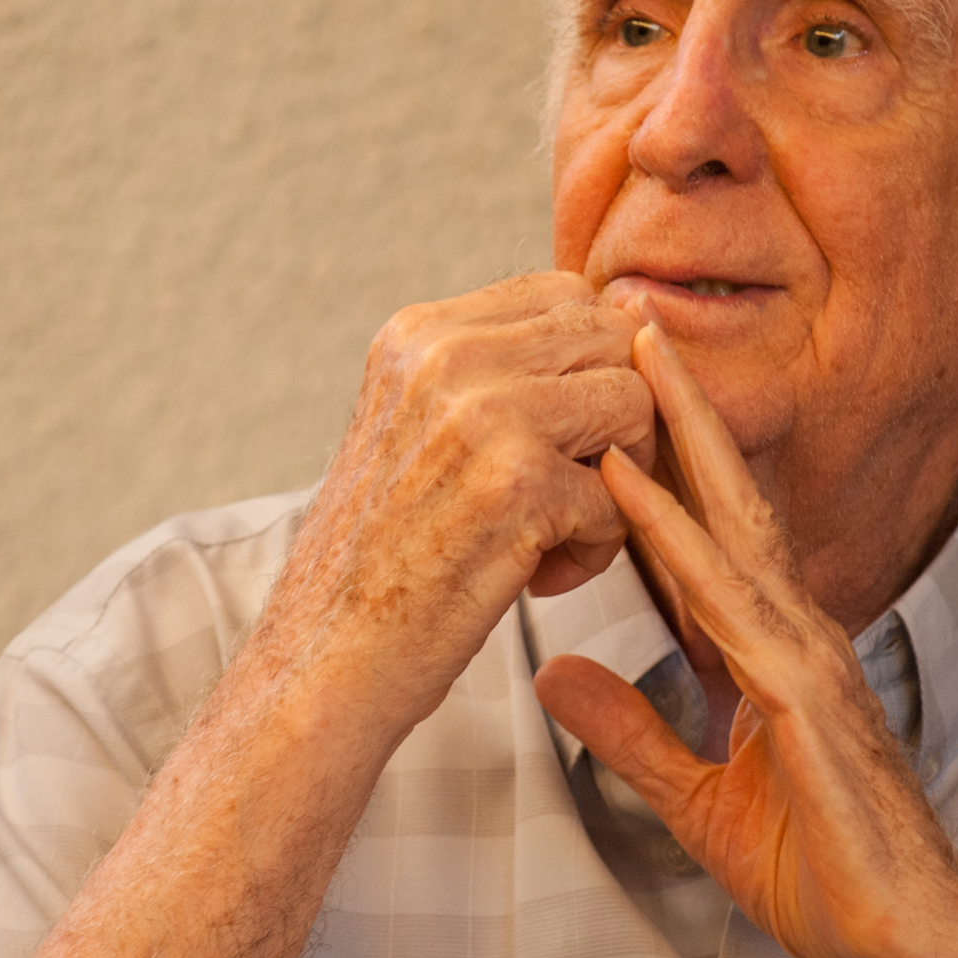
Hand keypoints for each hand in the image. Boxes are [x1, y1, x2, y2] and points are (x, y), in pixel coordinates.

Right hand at [267, 271, 657, 732]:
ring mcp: (482, 415)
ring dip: (621, 481)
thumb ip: (499, 370)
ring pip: (633, 406)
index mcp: (420, 333)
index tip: (560, 439)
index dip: (591, 370)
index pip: (567, 296)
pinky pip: (622, 498)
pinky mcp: (516, 486)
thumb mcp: (418, 424)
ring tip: (560, 533)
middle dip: (618, 421)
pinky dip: (597, 550)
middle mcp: (446, 356)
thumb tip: (631, 309)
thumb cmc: (388, 555)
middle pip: (613, 342)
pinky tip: (540, 578)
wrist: (324, 661)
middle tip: (575, 490)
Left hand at [533, 319, 957, 957]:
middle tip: (626, 320)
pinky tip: (635, 490)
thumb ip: (631, 733)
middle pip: (726, 495)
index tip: (609, 393)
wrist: (908, 936)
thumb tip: (556, 679)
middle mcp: (792, 630)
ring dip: (680, 436)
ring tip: (631, 357)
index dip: (659, 460)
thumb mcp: (695, 797)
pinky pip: (730, 600)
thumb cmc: (825, 866)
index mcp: (769, 648)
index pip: (706, 532)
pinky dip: (679, 539)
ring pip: (732, 521)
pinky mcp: (806, 694)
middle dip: (677, 407)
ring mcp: (805, 653)